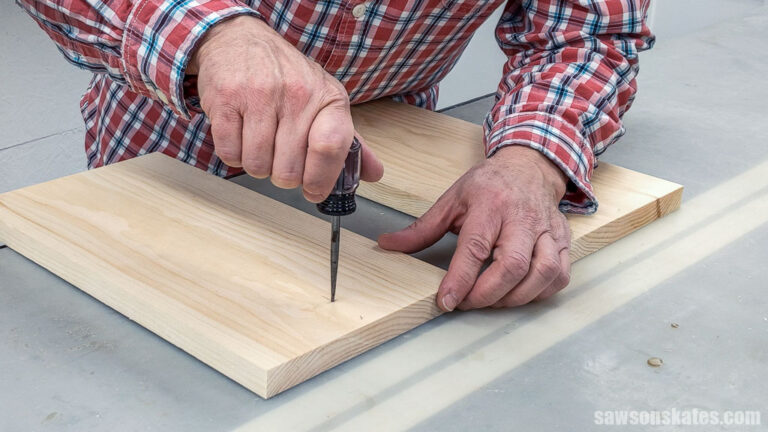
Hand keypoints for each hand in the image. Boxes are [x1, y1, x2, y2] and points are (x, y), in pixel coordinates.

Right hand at [188, 16, 383, 200]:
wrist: (240, 39)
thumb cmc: (287, 77)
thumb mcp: (325, 100)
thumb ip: (348, 141)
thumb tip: (374, 173)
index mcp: (328, 99)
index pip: (330, 147)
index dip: (321, 179)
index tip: (313, 191)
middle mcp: (297, 94)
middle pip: (289, 169)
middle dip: (283, 175)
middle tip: (280, 159)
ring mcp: (259, 95)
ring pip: (257, 165)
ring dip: (257, 165)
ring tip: (260, 144)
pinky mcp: (226, 99)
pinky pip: (230, 153)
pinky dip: (233, 154)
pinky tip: (241, 135)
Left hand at [379, 146, 570, 310]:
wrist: (529, 166)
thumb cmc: (489, 185)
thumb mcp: (452, 200)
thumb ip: (422, 228)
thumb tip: (388, 245)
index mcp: (490, 204)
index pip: (475, 246)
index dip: (460, 279)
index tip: (446, 300)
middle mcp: (522, 217)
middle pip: (512, 265)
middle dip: (487, 294)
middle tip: (466, 303)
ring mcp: (547, 229)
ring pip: (542, 273)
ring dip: (515, 297)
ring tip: (492, 301)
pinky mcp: (563, 240)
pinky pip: (560, 275)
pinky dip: (541, 292)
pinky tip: (520, 294)